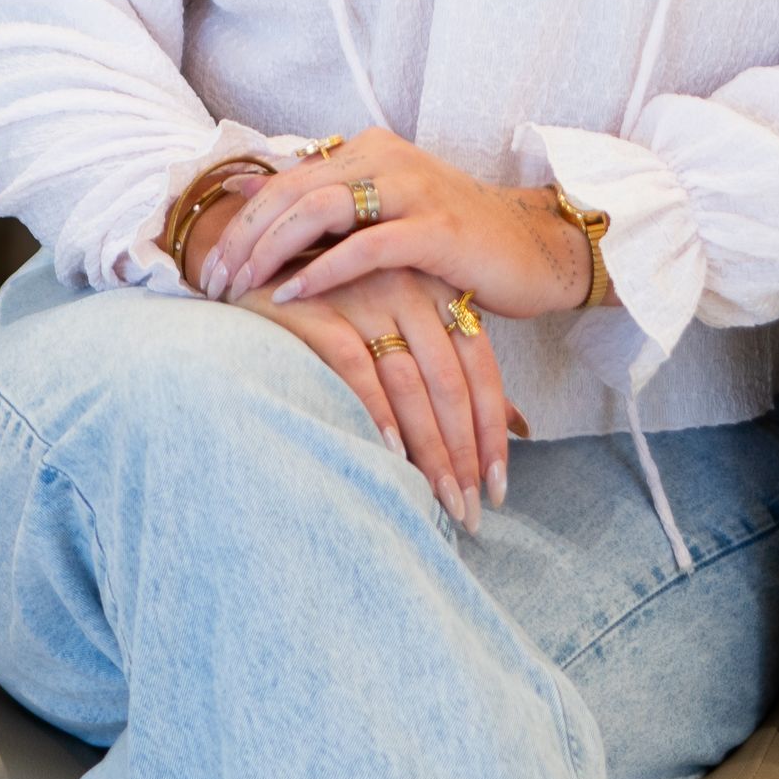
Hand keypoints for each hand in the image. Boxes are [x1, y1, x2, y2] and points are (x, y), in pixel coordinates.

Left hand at [197, 129, 598, 322]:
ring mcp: (412, 189)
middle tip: (211, 284)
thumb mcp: (383, 213)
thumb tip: (246, 194)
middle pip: (291, 191)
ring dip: (270, 252)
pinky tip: (292, 296)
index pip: (284, 179)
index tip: (207, 266)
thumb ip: (324, 204)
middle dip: (242, 240)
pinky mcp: (435, 228)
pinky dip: (321, 271)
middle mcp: (386, 157)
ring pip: (318, 210)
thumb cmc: (452, 239)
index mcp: (368, 148)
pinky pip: (365, 247)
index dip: (239, 222)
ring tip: (242, 289)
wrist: (533, 249)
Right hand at [245, 266, 523, 532]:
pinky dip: (375, 411)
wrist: (260, 265)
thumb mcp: (405, 324)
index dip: (492, 432)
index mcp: (438, 291)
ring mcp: (363, 293)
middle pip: (450, 384)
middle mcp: (408, 287)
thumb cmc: (342, 305)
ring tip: (440, 501)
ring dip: (428, 449)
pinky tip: (390, 456)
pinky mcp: (318, 308)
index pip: (480, 369)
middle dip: (464, 455)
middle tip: (470, 512)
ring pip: (410, 383)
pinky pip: (354, 366)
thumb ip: (456, 369)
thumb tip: (518, 425)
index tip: (499, 488)